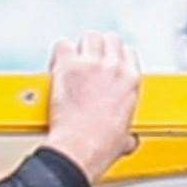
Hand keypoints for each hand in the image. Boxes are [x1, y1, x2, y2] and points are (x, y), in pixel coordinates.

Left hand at [44, 32, 139, 183]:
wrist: (80, 149)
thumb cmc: (100, 147)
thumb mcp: (123, 140)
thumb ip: (127, 134)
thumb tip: (128, 141)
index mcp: (131, 81)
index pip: (127, 53)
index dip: (113, 58)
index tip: (104, 67)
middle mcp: (114, 67)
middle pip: (109, 39)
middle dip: (97, 48)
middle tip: (86, 63)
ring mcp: (91, 64)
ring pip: (89, 37)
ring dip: (79, 48)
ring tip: (71, 62)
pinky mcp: (69, 66)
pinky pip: (63, 45)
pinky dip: (58, 53)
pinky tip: (55, 65)